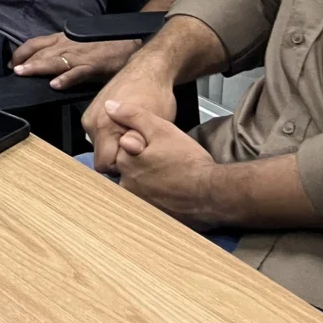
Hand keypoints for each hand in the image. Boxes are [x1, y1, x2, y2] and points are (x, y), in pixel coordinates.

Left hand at [10, 32, 139, 89]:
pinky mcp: (93, 66)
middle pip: (41, 52)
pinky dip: (65, 78)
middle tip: (13, 72)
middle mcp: (67, 45)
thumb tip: (42, 62)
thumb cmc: (102, 45)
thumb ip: (60, 51)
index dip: (21, 52)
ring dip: (37, 67)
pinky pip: (77, 73)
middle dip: (24, 61)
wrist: (129, 44)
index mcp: (62, 39)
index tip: (12, 63)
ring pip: (54, 61)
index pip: (35, 43)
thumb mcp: (76, 43)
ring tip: (23, 74)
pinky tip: (55, 85)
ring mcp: (80, 56)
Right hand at [82, 59, 177, 172]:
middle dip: (119, 156)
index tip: (138, 158)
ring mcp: (89, 117)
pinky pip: (99, 135)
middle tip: (140, 145)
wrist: (148, 71)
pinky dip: (112, 136)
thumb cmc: (155, 96)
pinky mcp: (91, 113)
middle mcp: (91, 123)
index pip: (104, 165)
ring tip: (134, 134)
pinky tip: (127, 127)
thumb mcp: (155, 124)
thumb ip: (140, 144)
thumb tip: (126, 160)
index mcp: (104, 127)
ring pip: (100, 146)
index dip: (123, 166)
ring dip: (116, 146)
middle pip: (101, 156)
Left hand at [107, 99, 222, 228]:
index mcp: (125, 163)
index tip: (157, 146)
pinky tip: (175, 189)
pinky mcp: (154, 215)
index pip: (123, 149)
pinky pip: (152, 201)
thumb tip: (109, 107)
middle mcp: (127, 186)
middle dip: (145, 163)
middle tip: (168, 160)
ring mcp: (140, 203)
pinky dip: (160, 194)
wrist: (213, 194)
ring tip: (173, 175)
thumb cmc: (188, 161)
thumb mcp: (161, 129)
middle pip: (130, 168)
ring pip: (140, 185)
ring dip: (152, 179)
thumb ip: (133, 116)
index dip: (140, 144)